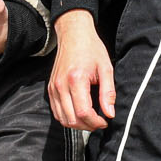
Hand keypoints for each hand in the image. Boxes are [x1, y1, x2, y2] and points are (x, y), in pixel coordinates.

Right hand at [49, 10, 115, 130]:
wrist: (74, 35)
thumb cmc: (91, 49)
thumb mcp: (106, 68)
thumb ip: (108, 92)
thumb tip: (110, 113)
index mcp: (76, 79)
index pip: (83, 112)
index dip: (95, 122)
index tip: (105, 121)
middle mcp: (61, 85)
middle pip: (71, 119)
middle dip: (87, 126)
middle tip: (99, 122)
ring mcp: (53, 88)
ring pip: (62, 118)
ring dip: (77, 124)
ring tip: (90, 120)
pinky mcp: (50, 88)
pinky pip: (56, 111)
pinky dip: (67, 117)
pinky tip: (79, 114)